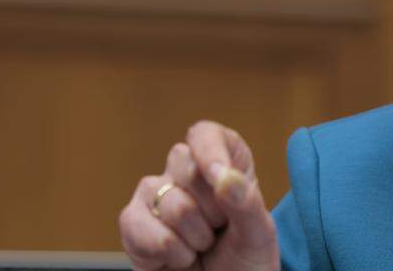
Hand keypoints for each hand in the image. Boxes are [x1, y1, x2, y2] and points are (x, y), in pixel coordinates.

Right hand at [119, 121, 278, 270]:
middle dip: (211, 208)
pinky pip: (137, 224)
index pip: (205, 134)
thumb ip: (246, 202)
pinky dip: (167, 250)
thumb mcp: (258, 233)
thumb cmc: (245, 261)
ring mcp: (155, 197)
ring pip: (169, 201)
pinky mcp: (133, 224)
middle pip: (184, 164)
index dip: (209, 150)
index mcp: (223, 164)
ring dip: (193, 236)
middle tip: (219, 229)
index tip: (222, 178)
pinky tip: (180, 258)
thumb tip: (223, 175)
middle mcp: (184, 174)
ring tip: (202, 246)